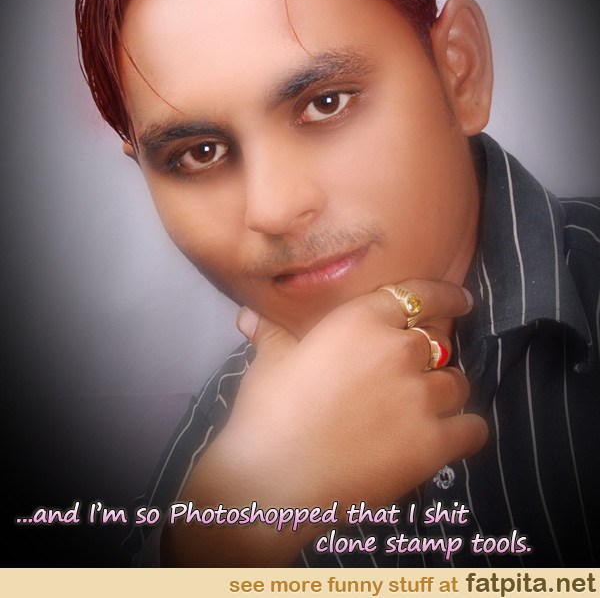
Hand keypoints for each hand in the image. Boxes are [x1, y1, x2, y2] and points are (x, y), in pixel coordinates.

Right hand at [163, 279, 487, 564]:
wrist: (272, 479)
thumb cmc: (267, 412)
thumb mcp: (269, 362)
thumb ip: (271, 333)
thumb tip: (248, 316)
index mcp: (362, 321)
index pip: (419, 295)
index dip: (445, 296)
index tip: (460, 300)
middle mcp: (399, 350)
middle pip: (439, 342)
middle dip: (429, 356)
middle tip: (412, 374)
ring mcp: (420, 397)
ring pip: (456, 383)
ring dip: (444, 392)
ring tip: (423, 407)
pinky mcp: (433, 443)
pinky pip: (472, 428)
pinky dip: (464, 430)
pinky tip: (450, 436)